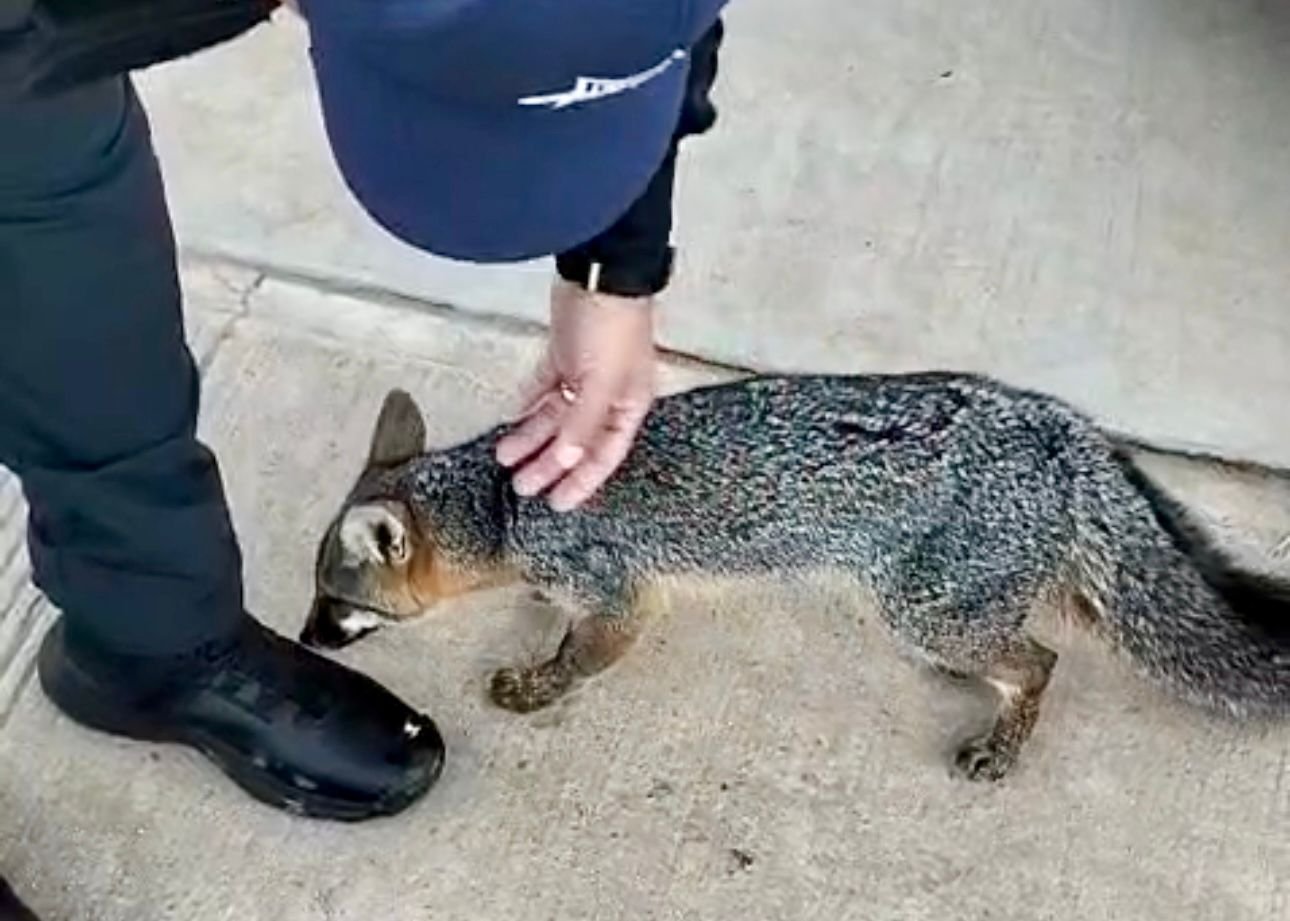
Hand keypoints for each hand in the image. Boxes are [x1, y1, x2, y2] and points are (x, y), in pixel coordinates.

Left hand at [495, 278, 656, 511]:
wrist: (600, 272)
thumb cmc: (613, 325)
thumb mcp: (602, 382)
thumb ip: (583, 424)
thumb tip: (566, 462)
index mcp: (628, 405)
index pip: (604, 455)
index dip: (581, 482)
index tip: (557, 504)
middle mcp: (609, 395)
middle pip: (575, 440)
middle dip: (548, 465)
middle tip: (522, 486)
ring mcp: (585, 374)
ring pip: (555, 417)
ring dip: (531, 437)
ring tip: (504, 456)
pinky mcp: (565, 354)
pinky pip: (544, 388)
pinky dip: (528, 405)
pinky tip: (511, 419)